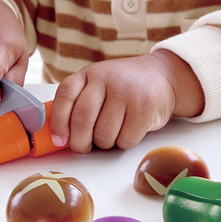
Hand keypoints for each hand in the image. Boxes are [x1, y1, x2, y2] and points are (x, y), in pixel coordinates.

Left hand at [49, 51, 204, 153]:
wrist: (162, 76)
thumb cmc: (124, 87)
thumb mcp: (98, 84)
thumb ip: (79, 103)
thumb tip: (61, 137)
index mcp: (89, 74)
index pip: (65, 96)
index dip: (58, 122)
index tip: (60, 139)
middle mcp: (106, 79)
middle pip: (82, 119)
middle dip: (80, 142)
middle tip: (84, 147)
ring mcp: (126, 93)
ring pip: (103, 134)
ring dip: (105, 143)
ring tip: (112, 132)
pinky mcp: (145, 108)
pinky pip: (125, 140)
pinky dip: (124, 142)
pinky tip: (129, 130)